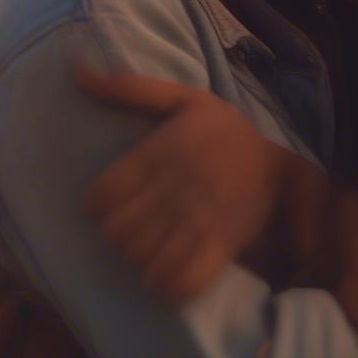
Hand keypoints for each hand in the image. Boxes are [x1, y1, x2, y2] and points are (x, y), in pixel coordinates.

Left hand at [81, 70, 291, 302]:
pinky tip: (168, 274)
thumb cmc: (225, 134)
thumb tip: (78, 72)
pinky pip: (177, 282)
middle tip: (136, 228)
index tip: (114, 204)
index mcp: (159, 154)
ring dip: (140, 260)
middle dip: (119, 237)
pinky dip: (166, 286)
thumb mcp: (184, 99)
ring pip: (141, 260)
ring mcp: (197, 221)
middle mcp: (173, 189)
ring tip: (152, 249)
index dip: (100, 208)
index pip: (99, 199)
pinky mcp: (219, 247)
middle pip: (116, 235)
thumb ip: (130, 88)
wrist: (279, 170)